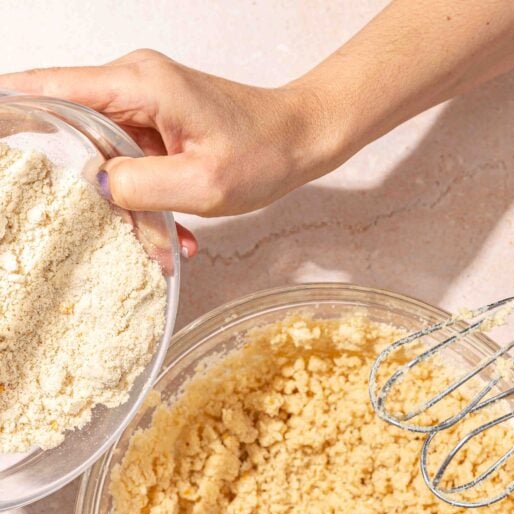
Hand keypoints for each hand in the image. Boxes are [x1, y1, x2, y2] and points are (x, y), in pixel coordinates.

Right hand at [1, 50, 335, 253]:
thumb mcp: (202, 184)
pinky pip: (135, 167)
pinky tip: (178, 234)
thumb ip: (140, 186)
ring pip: (109, 160)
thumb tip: (98, 186)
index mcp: (139, 85)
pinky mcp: (158, 126)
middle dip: (90, 190)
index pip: (53, 89)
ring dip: (130, 207)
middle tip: (108, 233)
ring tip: (164, 245)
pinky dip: (150, 202)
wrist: (301, 140)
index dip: (15, 111)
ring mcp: (146, 106)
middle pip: (77, 134)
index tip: (0, 141)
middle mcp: (135, 86)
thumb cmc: (264, 153)